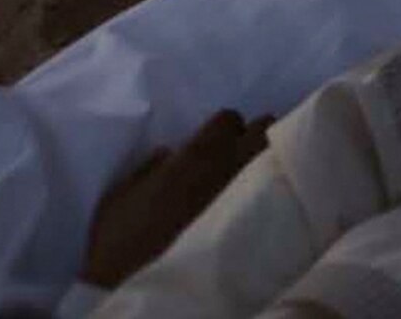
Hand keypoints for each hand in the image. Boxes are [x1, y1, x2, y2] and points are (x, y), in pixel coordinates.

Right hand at [81, 109, 269, 287]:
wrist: (146, 282)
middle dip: (254, 136)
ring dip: (266, 159)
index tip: (216, 143)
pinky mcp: (261, 219)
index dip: (224, 129)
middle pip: (262, 128)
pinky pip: (278, 188)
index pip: (230, 118)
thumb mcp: (122, 196)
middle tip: (241, 155)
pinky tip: (261, 201)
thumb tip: (169, 152)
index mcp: (197, 153)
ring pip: (275, 155)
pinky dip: (274, 187)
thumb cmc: (124, 238)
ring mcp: (251, 191)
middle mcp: (231, 164)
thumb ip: (148, 168)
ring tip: (253, 176)